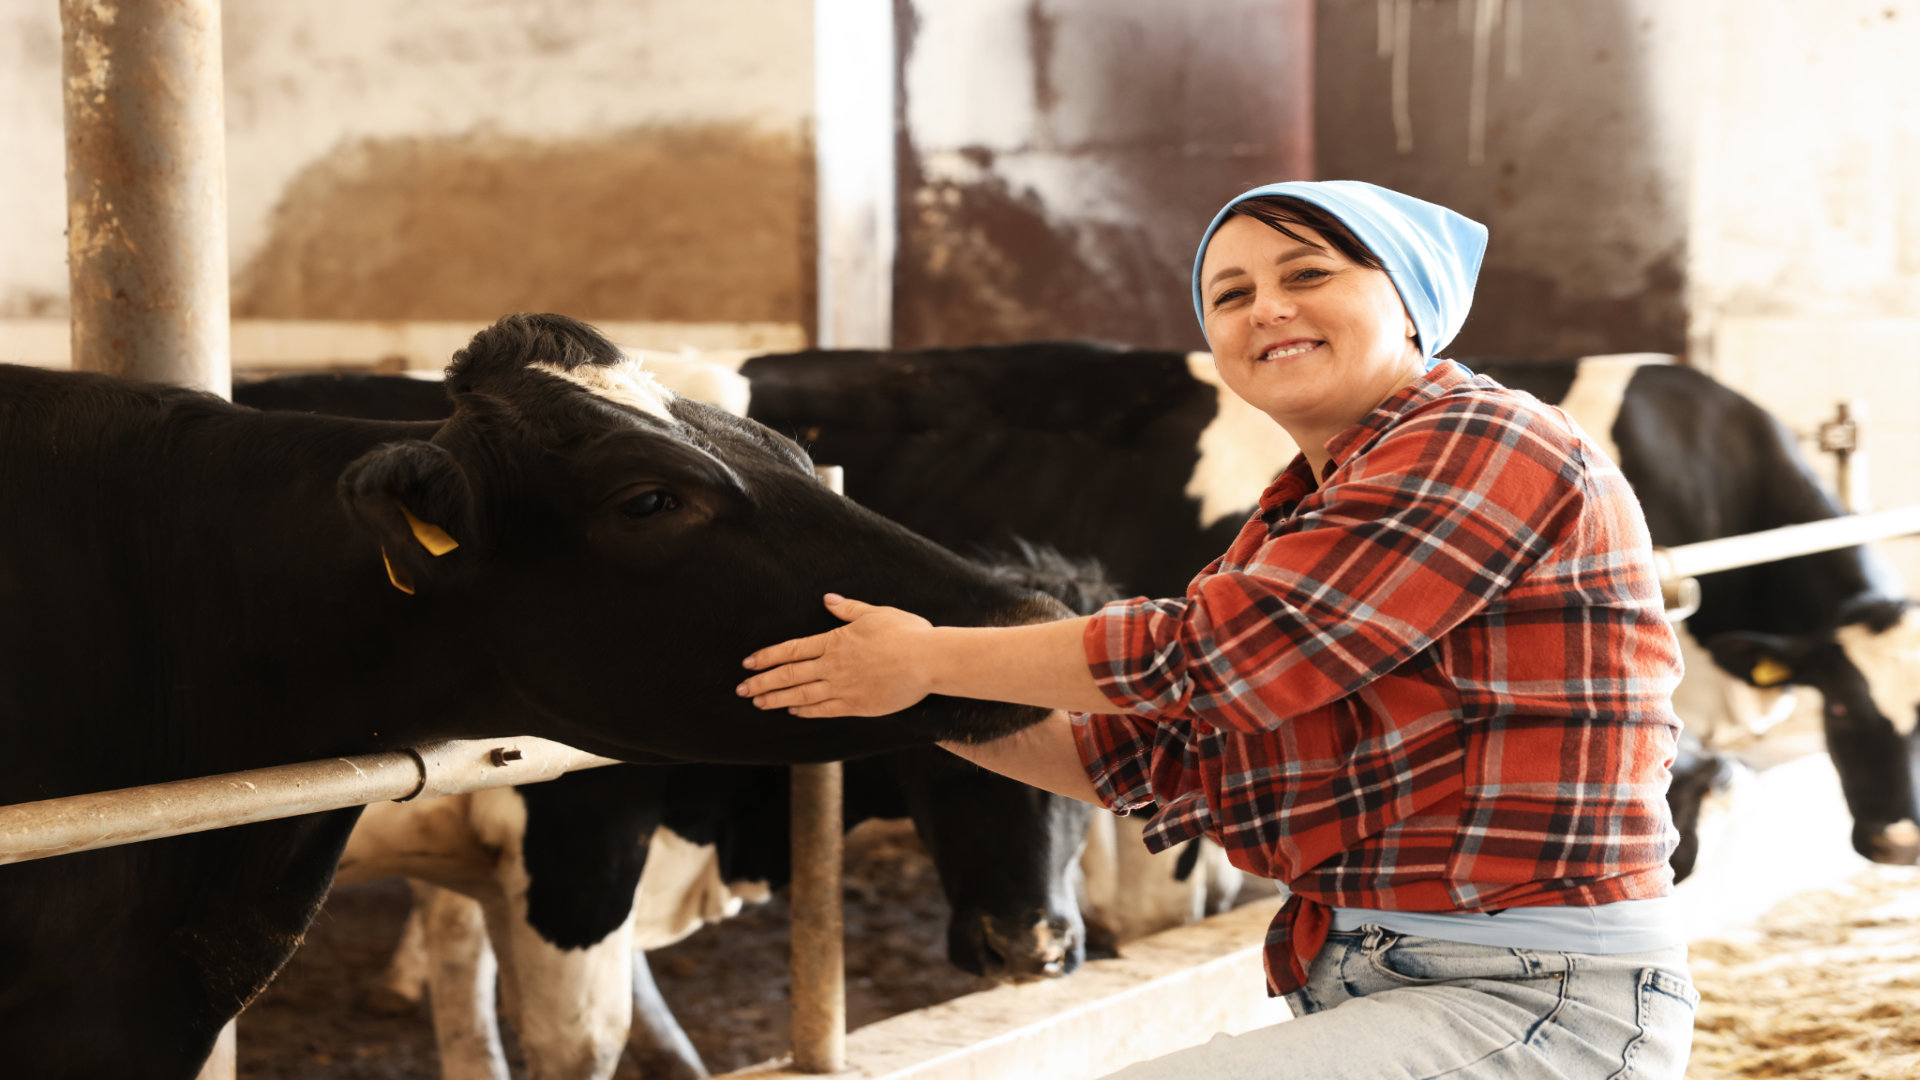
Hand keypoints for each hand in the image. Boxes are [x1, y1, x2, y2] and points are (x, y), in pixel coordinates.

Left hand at [737, 594, 935, 716]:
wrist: (929, 661)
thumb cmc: (907, 633)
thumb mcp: (876, 613)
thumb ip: (848, 609)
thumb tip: (828, 599)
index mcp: (835, 641)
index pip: (792, 649)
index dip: (767, 657)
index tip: (748, 663)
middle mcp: (834, 666)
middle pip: (789, 674)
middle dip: (762, 682)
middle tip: (741, 689)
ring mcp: (844, 688)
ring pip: (802, 695)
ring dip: (777, 699)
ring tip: (759, 702)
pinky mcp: (857, 706)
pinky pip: (824, 710)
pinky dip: (806, 711)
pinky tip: (793, 711)